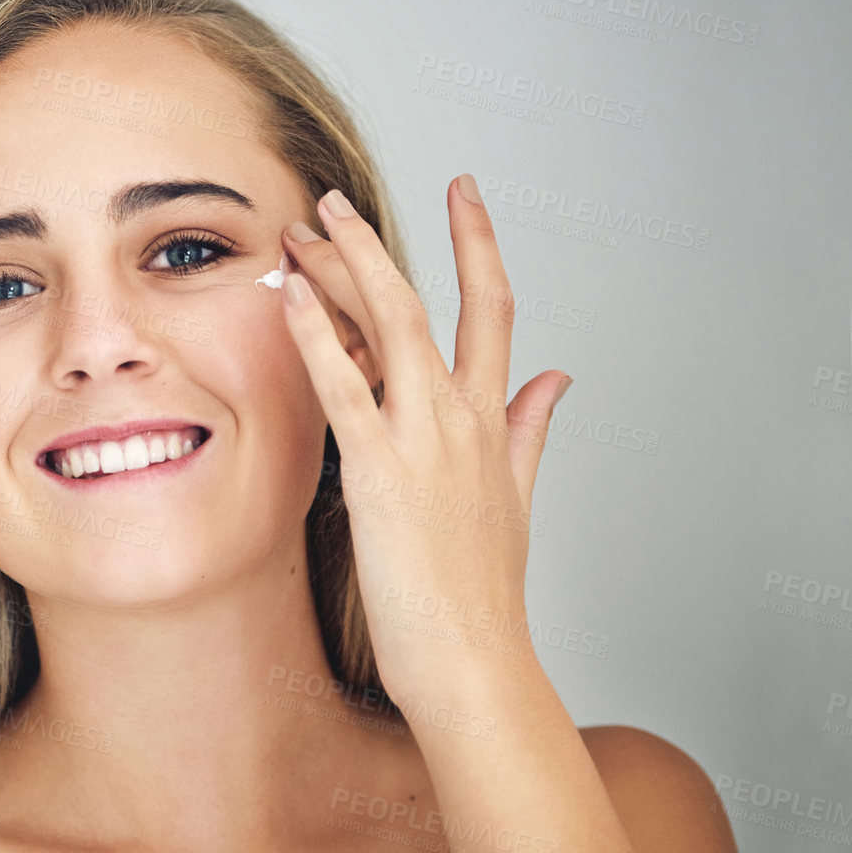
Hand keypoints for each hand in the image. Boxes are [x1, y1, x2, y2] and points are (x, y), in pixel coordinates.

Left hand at [277, 177, 571, 710]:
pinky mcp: (381, 471)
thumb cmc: (484, 595)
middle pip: (424, 302)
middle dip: (375, 244)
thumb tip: (560, 377)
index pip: (493, 309)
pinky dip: (317, 335)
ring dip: (341, 269)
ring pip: (388, 326)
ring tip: (302, 227)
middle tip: (331, 200)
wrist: (474, 663)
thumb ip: (533, 429)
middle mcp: (462, 418)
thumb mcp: (518, 499)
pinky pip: (344, 386)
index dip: (479, 243)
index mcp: (493, 422)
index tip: (465, 190)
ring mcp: (424, 440)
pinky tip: (292, 296)